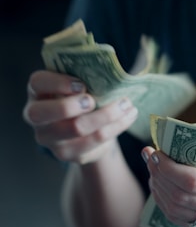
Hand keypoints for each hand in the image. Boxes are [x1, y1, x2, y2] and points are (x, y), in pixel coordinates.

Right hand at [23, 70, 137, 163]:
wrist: (86, 129)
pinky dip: (117, 126)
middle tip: (93, 100)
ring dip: (106, 114)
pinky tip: (129, 115)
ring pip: (77, 128)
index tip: (81, 84)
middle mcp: (36, 116)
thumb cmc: (82, 97)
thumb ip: (86, 76)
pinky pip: (95, 140)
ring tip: (126, 104)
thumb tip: (112, 73)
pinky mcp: (67, 154)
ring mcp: (49, 138)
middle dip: (72, 105)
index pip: (38, 83)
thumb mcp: (79, 84)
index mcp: (38, 91)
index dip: (58, 83)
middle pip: (45, 113)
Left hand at [142, 144, 195, 226]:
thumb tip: (170, 139)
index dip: (167, 168)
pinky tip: (160, 185)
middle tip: (150, 156)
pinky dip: (164, 201)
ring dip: (158, 188)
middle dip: (158, 175)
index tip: (155, 152)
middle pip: (180, 197)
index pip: (193, 181)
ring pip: (176, 211)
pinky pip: (180, 219)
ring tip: (153, 169)